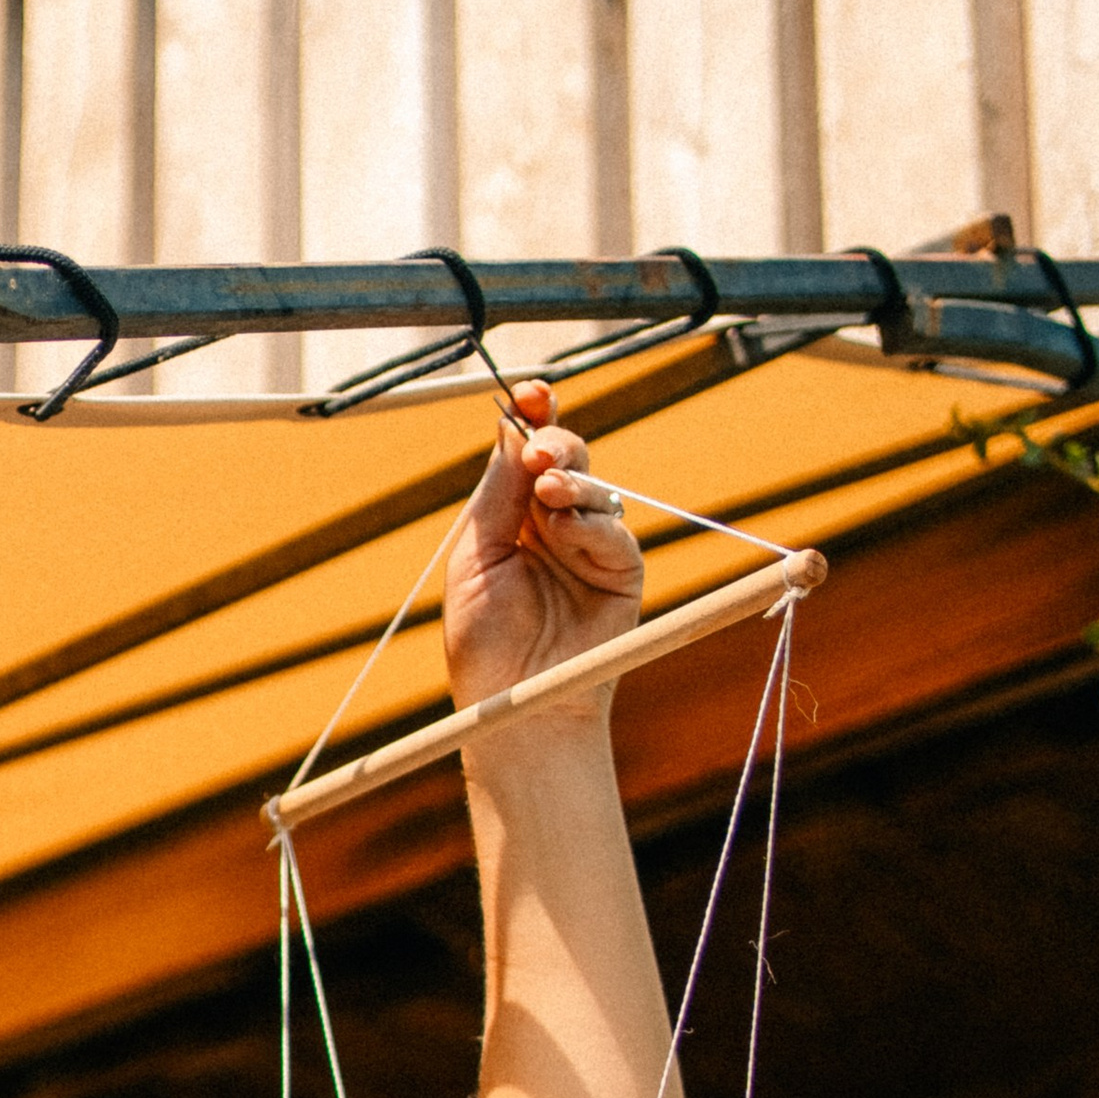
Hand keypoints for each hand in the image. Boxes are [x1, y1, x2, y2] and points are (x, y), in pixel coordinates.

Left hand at [441, 381, 643, 721]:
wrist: (514, 704)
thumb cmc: (483, 642)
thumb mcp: (476, 556)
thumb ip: (497, 493)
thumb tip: (514, 427)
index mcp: (513, 514)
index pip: (527, 450)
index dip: (534, 416)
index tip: (531, 393)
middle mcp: (554, 523)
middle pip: (567, 457)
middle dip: (555, 444)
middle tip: (537, 453)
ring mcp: (591, 546)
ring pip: (597, 487)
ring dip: (573, 482)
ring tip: (549, 493)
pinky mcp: (622, 573)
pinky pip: (616, 532)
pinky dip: (593, 523)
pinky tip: (569, 528)